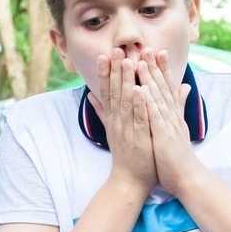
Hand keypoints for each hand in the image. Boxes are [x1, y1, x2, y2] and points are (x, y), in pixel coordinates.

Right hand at [88, 47, 155, 195]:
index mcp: (113, 118)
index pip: (107, 91)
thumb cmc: (124, 157)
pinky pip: (138, 118)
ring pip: (125, 101)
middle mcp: (117, 121)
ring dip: (126, 81)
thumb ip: (102, 112)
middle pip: (114, 91)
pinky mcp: (138, 138)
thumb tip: (91, 94)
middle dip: (115, 70)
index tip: (105, 54)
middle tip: (115, 49)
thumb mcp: (111, 131)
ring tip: (128, 61)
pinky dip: (138, 104)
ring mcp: (127, 129)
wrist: (128, 182)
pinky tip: (139, 90)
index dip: (105, 73)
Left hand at [137, 48, 200, 195]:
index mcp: (173, 115)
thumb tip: (184, 88)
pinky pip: (155, 117)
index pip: (168, 87)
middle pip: (163, 87)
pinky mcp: (163, 136)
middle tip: (148, 46)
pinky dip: (148, 102)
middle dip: (156, 66)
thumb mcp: (179, 127)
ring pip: (158, 97)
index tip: (157, 50)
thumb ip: (180, 106)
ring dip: (150, 78)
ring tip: (141, 60)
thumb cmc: (179, 156)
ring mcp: (168, 125)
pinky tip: (141, 89)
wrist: (188, 178)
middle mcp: (172, 116)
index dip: (163, 68)